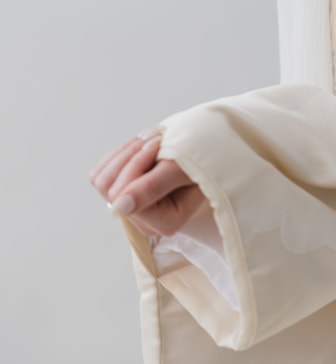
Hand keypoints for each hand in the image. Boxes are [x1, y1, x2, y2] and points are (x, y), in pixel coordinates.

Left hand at [90, 132, 206, 237]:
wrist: (206, 148)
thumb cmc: (203, 158)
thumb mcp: (182, 169)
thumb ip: (152, 188)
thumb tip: (117, 209)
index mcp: (163, 223)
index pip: (125, 195)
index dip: (140, 163)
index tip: (161, 144)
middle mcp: (143, 222)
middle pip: (110, 188)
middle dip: (133, 156)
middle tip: (158, 140)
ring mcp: (130, 209)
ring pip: (102, 180)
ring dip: (126, 152)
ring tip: (153, 142)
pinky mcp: (122, 194)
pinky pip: (101, 173)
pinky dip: (120, 153)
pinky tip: (143, 148)